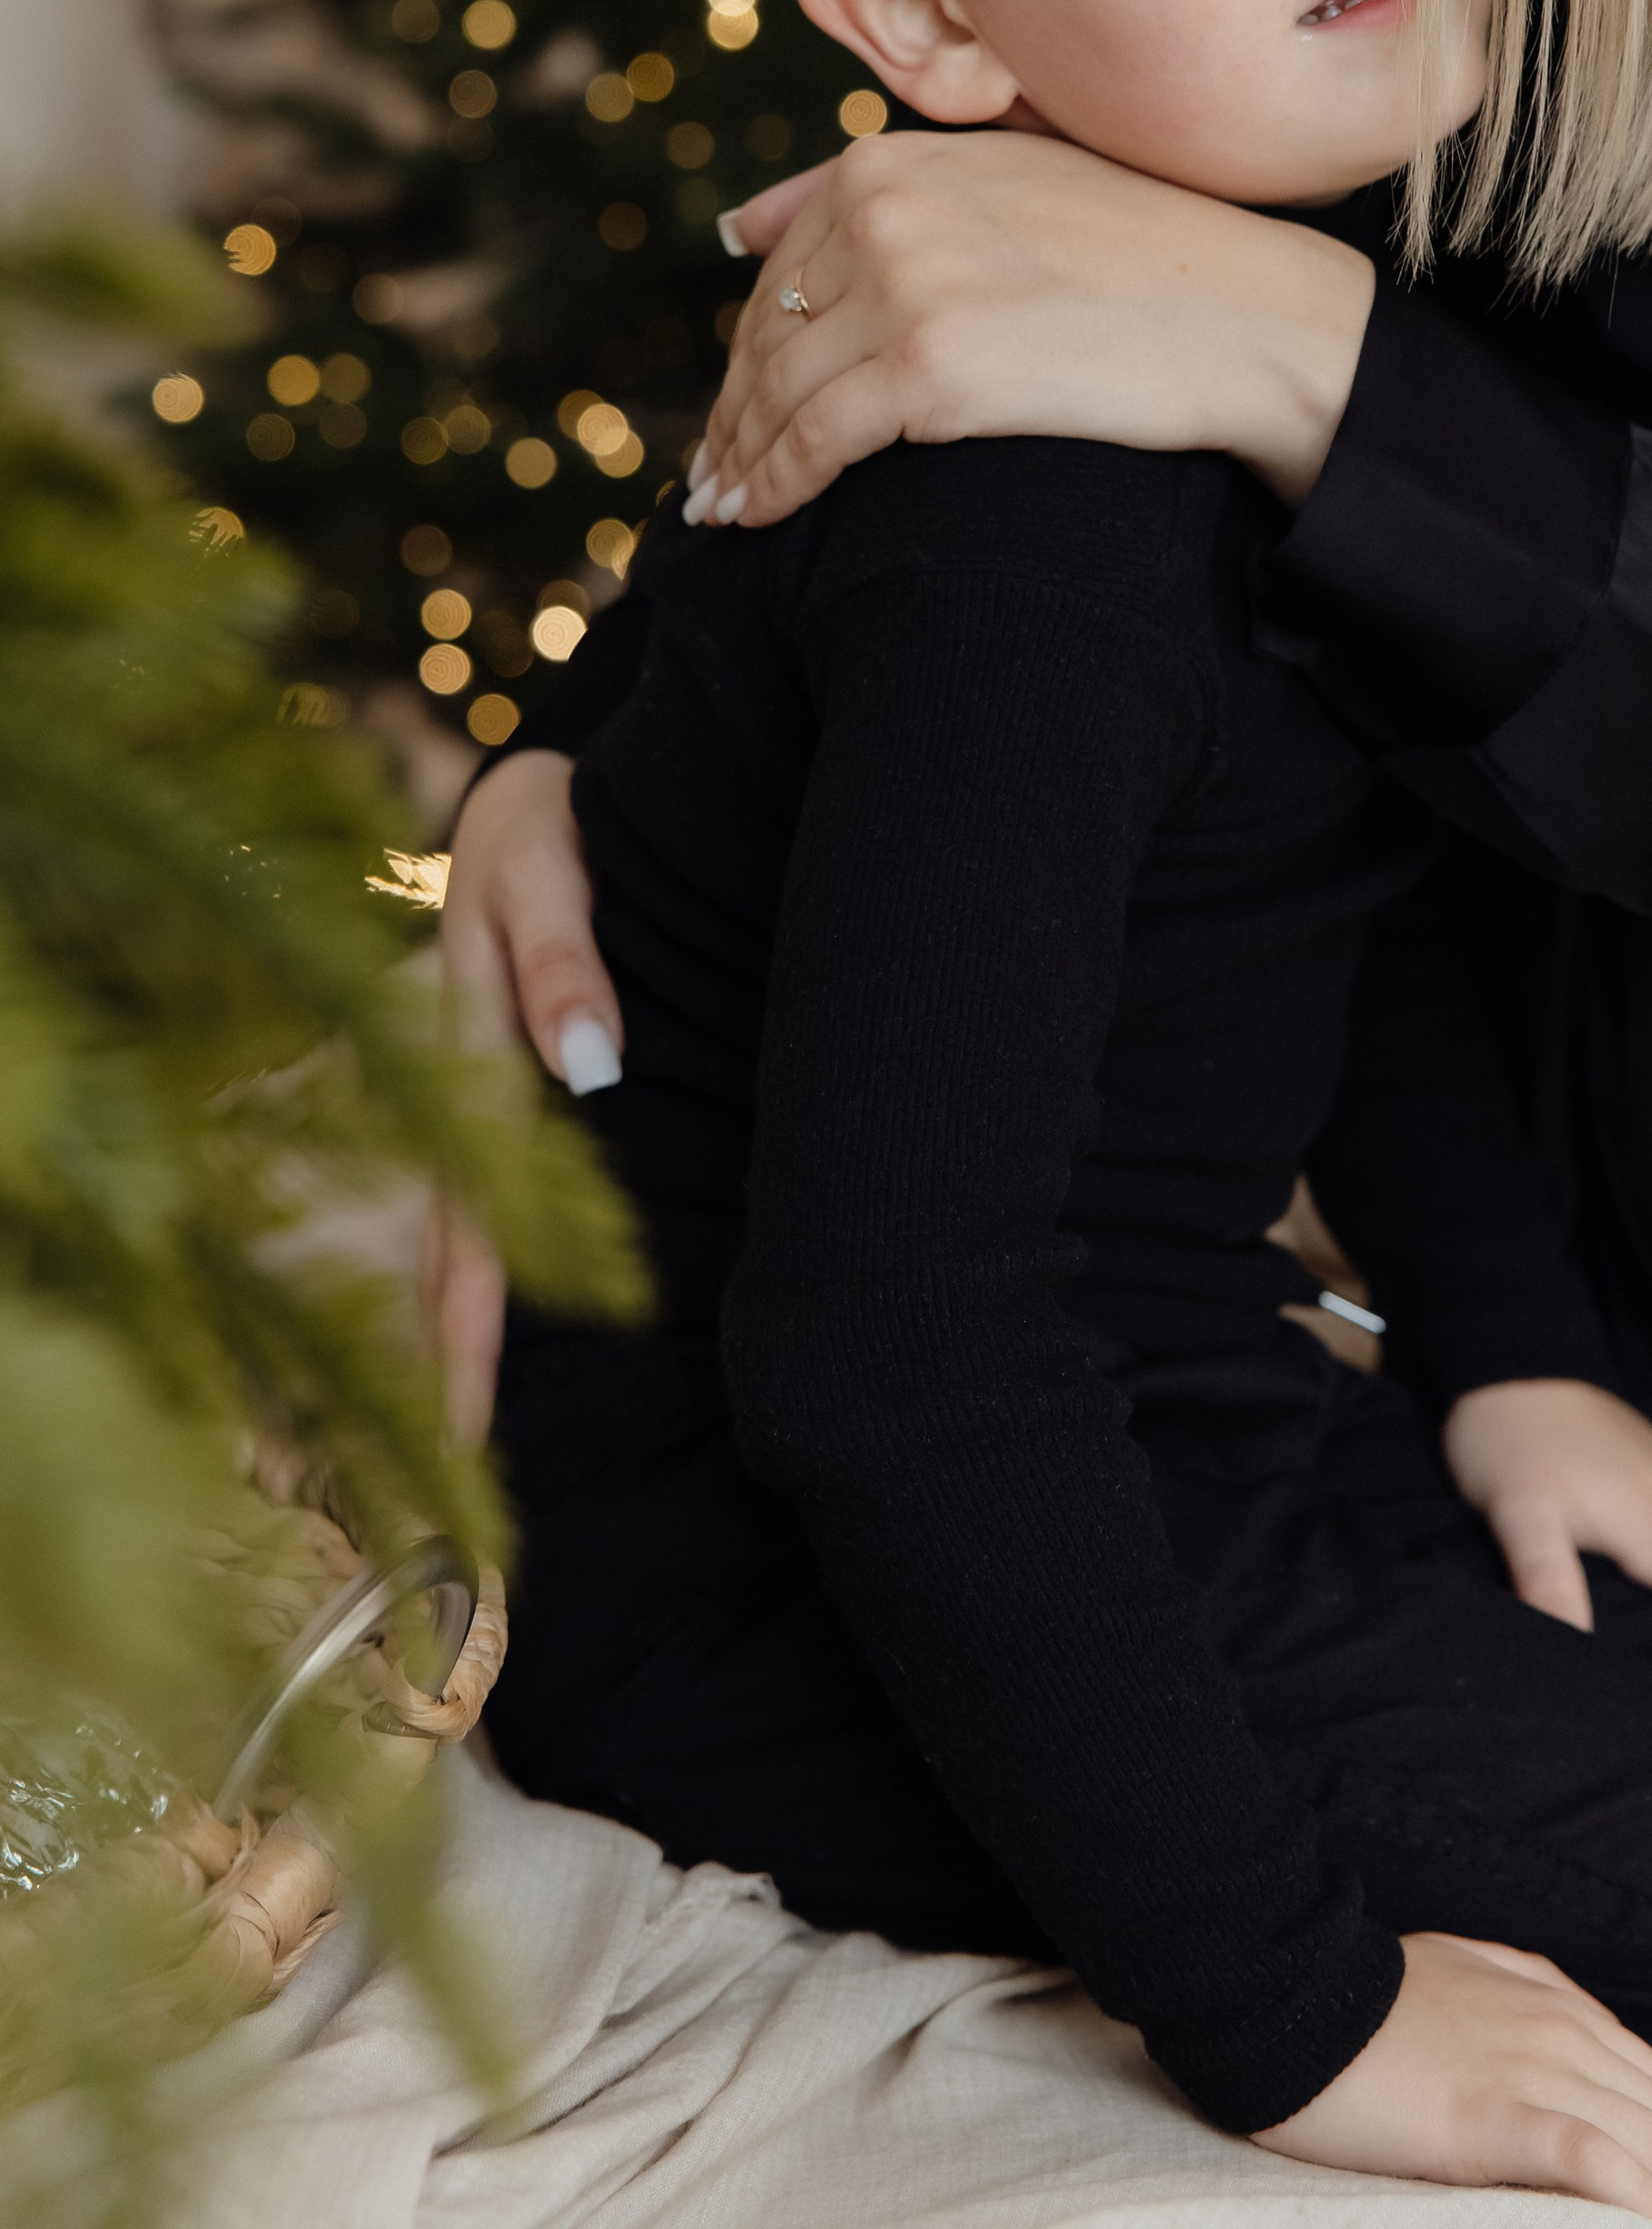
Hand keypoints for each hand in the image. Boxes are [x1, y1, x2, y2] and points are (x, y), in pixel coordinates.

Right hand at [423, 752, 624, 1445]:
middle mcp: (456, 1086)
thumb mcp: (549, 864)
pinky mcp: (495, 1078)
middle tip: (460, 1488)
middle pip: (449, 1247)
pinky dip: (474, 1265)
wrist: (530, 779)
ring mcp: (468, 1088)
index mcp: (470, 1050)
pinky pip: (480, 1189)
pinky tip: (488, 1329)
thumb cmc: (554, 821)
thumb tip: (587, 1070)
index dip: (472, 1328)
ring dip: (455, 1330)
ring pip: (455, 1229)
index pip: (469, 1215)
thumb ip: (564, 960)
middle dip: (454, 1366)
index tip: (471, 1429)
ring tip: (461, 1441)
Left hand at [689, 131, 1374, 525]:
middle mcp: (884, 209)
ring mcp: (905, 286)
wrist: (1251, 319)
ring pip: (778, 390)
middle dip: (734, 409)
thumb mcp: (1005, 185)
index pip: (781, 268)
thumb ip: (877, 193)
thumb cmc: (1149, 258)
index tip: (735, 403)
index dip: (750, 346)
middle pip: (769, 331)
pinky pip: (813, 441)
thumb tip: (737, 228)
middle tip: (711, 474)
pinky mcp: (930, 369)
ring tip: (721, 507)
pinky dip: (772, 485)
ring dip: (740, 458)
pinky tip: (753, 518)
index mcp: (892, 160)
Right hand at [1254, 1929, 1651, 2221]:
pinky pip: (1602, 2167)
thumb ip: (1518, 1999)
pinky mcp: (1499, 2116)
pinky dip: (1637, 2212)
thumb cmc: (1362, 1998)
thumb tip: (1555, 2037)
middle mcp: (1565, 2033)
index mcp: (1558, 2006)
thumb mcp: (1464, 1972)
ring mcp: (1537, 2071)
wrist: (1293, 1995)